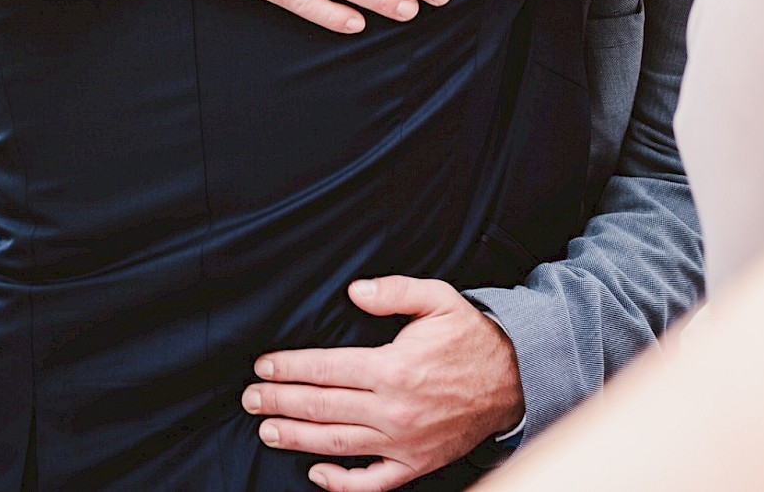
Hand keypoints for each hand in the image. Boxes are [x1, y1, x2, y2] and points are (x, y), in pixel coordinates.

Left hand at [242, 275, 524, 489]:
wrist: (513, 380)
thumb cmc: (470, 336)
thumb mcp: (438, 298)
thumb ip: (394, 291)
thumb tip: (354, 291)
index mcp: (394, 368)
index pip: (327, 369)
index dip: (290, 367)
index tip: (263, 365)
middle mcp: (394, 409)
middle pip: (324, 407)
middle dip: (281, 401)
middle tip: (250, 398)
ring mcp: (404, 442)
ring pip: (338, 444)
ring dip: (297, 437)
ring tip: (267, 429)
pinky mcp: (415, 464)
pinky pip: (372, 482)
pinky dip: (342, 483)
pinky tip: (316, 473)